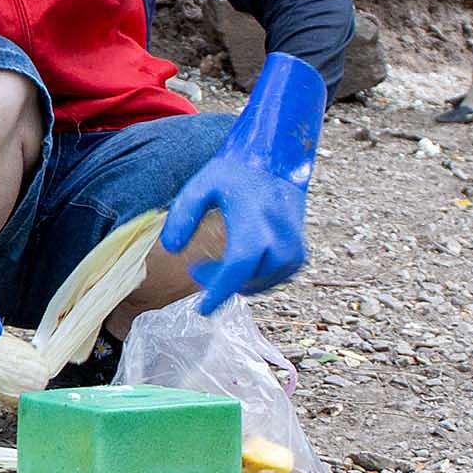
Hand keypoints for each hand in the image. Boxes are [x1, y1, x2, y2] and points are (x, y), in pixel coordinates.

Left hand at [159, 52, 325, 309]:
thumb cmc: (236, 173)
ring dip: (236, 281)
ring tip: (216, 264)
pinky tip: (239, 264)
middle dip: (218, 282)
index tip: (202, 310)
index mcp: (255, 224)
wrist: (278, 162)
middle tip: (197, 269)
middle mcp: (280, 241)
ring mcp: (294, 251)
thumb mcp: (201, 184)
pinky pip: (273, 281)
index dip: (219, 292)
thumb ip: (183, 215)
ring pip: (259, 285)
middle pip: (245, 281)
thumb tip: (172, 249)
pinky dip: (254, 279)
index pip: (238, 268)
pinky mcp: (300, 256)